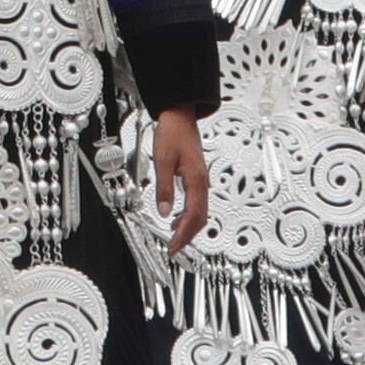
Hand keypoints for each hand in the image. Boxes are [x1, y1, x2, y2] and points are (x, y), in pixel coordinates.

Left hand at [152, 107, 208, 252]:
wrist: (181, 116)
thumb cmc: (173, 133)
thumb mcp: (162, 160)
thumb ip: (164, 187)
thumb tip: (164, 211)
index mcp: (196, 180)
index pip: (194, 215)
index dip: (184, 234)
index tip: (174, 245)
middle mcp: (202, 183)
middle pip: (201, 218)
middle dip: (188, 236)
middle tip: (174, 248)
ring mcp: (201, 181)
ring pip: (200, 212)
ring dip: (189, 227)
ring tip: (175, 238)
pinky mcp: (197, 178)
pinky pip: (197, 203)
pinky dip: (189, 216)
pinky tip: (178, 219)